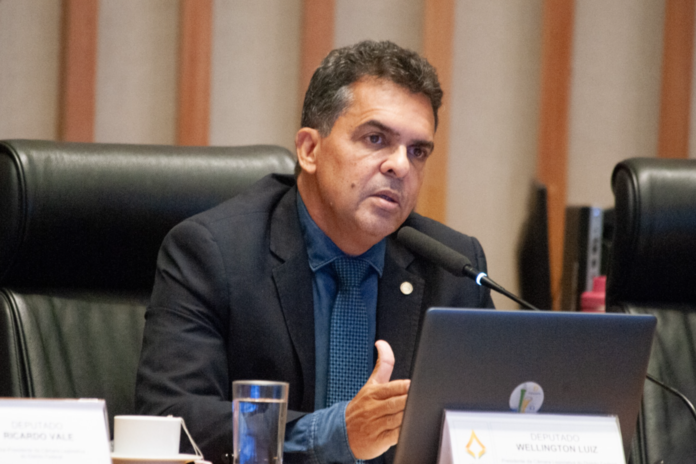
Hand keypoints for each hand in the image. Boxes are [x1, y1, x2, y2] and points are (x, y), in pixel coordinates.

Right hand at [345, 340, 410, 459]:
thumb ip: (382, 365)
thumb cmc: (361, 407)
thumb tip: (382, 343)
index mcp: (374, 392)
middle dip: (411, 401)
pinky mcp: (378, 440)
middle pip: (397, 403)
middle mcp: (374, 408)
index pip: (393, 387)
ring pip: (397, 419)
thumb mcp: (370, 384)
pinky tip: (413, 429)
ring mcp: (376, 425)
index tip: (417, 385)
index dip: (407, 387)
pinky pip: (395, 436)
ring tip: (421, 412)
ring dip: (410, 416)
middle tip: (424, 399)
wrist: (341, 432)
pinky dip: (404, 433)